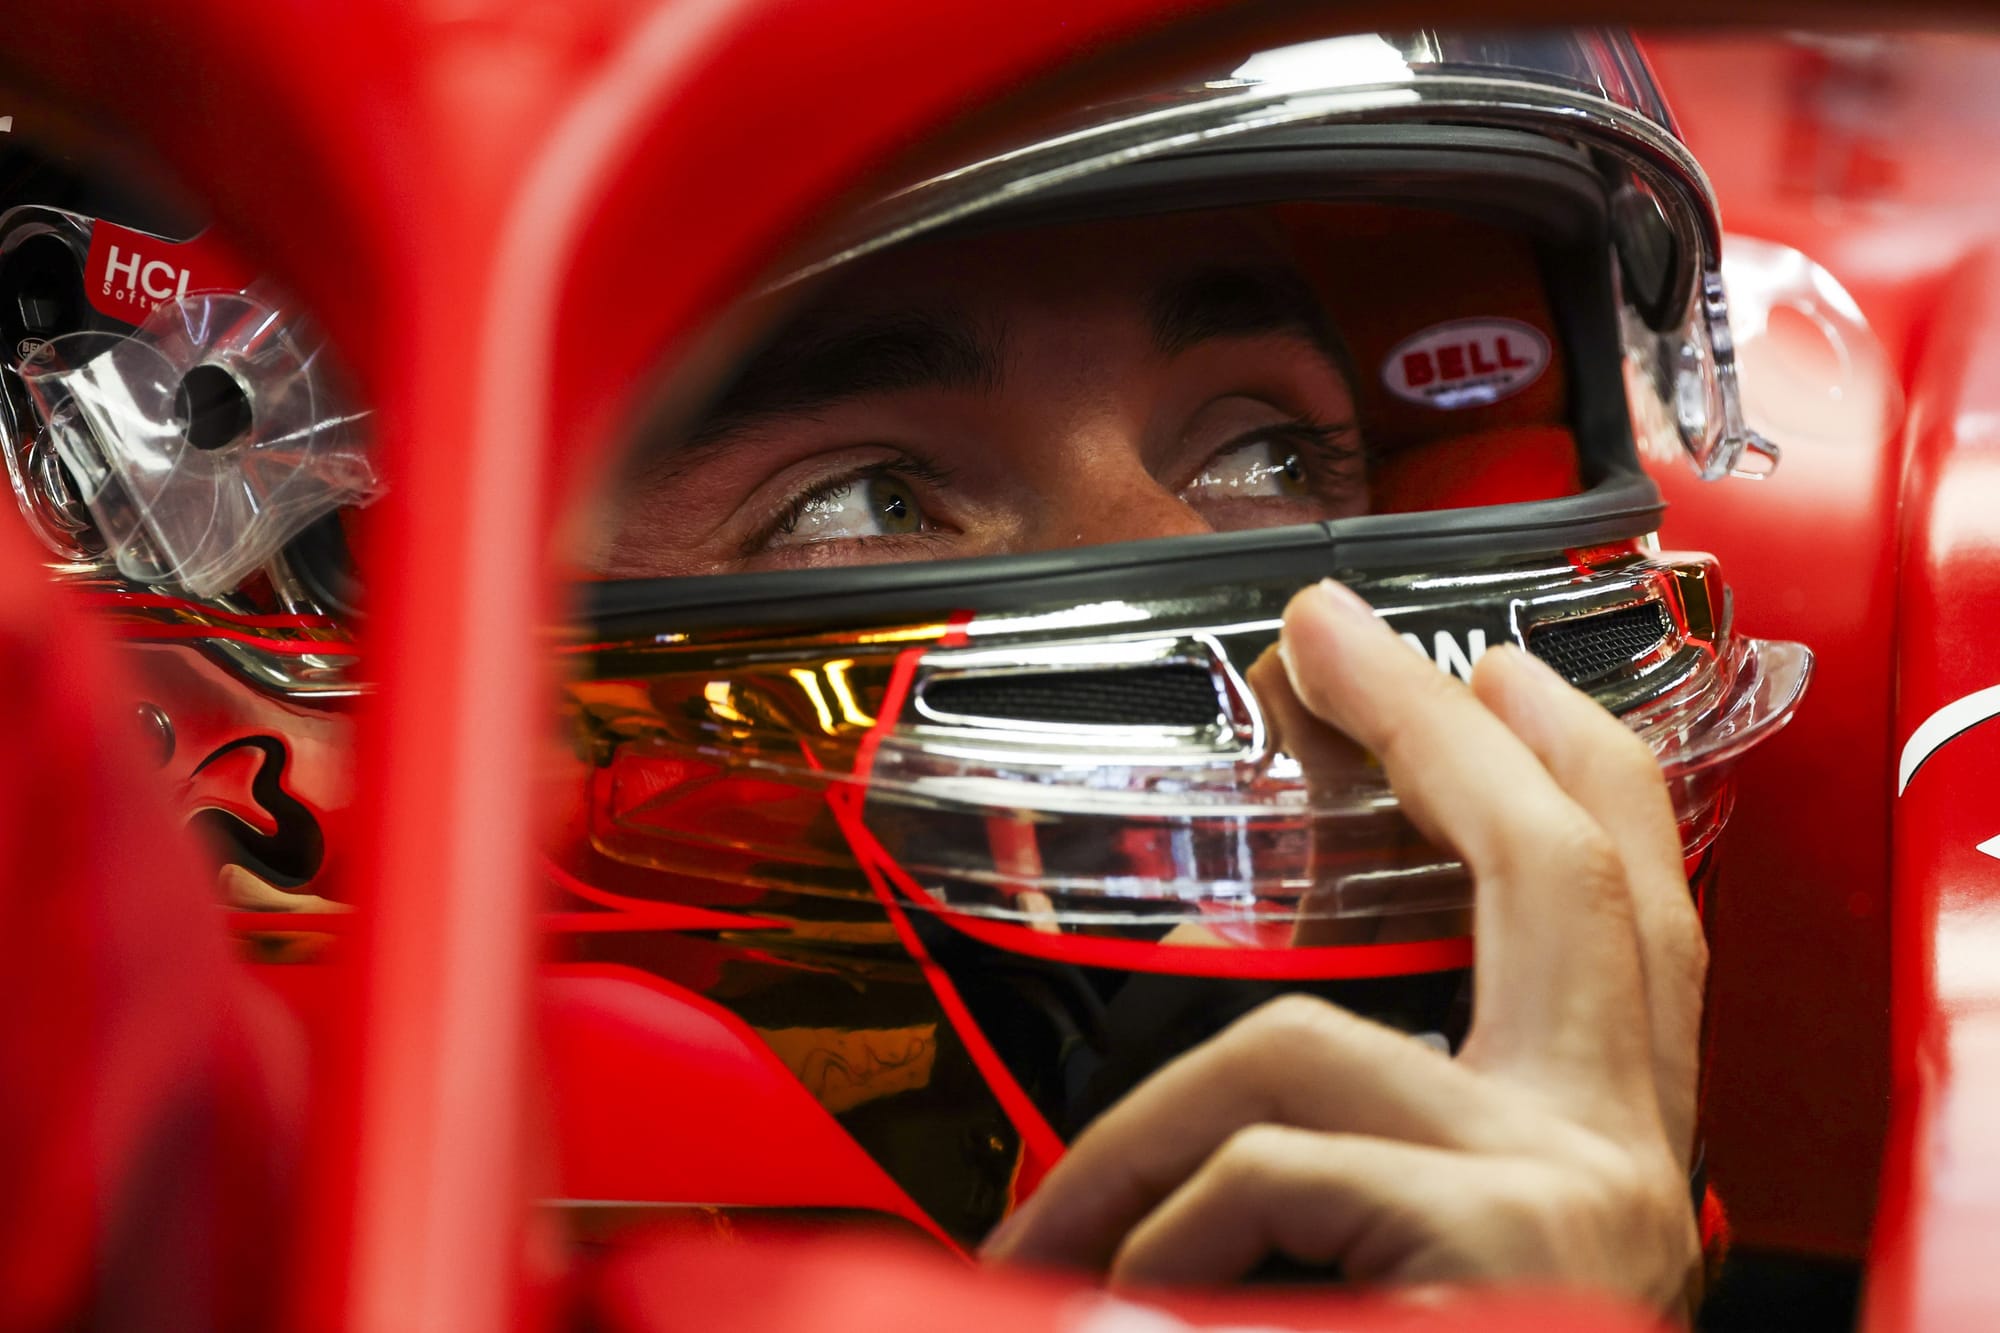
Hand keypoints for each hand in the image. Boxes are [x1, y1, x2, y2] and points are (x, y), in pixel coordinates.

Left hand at [983, 578, 1706, 1317]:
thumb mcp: (1412, 1276)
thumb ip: (1355, 1170)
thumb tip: (1246, 1078)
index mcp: (1602, 1149)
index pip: (1626, 912)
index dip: (1568, 769)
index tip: (1492, 663)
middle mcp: (1622, 1159)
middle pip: (1563, 875)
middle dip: (1443, 732)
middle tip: (1331, 632)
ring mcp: (1571, 1207)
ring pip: (1303, 1049)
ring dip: (1136, 1144)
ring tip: (1040, 1246)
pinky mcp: (1500, 1259)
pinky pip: (1266, 1174)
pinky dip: (1154, 1231)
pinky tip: (1115, 1301)